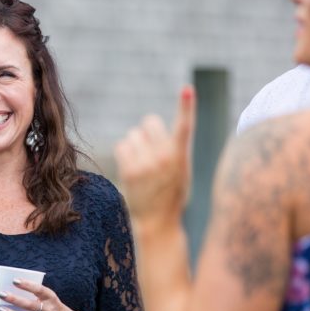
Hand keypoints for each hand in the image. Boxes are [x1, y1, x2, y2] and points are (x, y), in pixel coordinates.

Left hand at [0, 279, 86, 310]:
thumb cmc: (56, 309)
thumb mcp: (52, 299)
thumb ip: (38, 295)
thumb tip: (15, 291)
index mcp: (52, 299)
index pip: (39, 290)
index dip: (27, 285)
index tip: (15, 281)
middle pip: (30, 305)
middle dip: (14, 299)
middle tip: (2, 294)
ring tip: (1, 310)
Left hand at [113, 85, 196, 227]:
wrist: (158, 222)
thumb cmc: (172, 194)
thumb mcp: (182, 170)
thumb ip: (173, 148)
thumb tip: (151, 127)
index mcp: (181, 155)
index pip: (185, 126)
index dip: (186, 106)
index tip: (187, 89)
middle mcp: (164, 157)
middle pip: (149, 122)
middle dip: (148, 131)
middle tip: (152, 149)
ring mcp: (145, 164)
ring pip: (133, 134)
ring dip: (136, 145)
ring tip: (143, 164)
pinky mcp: (129, 171)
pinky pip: (122, 147)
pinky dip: (125, 154)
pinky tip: (132, 168)